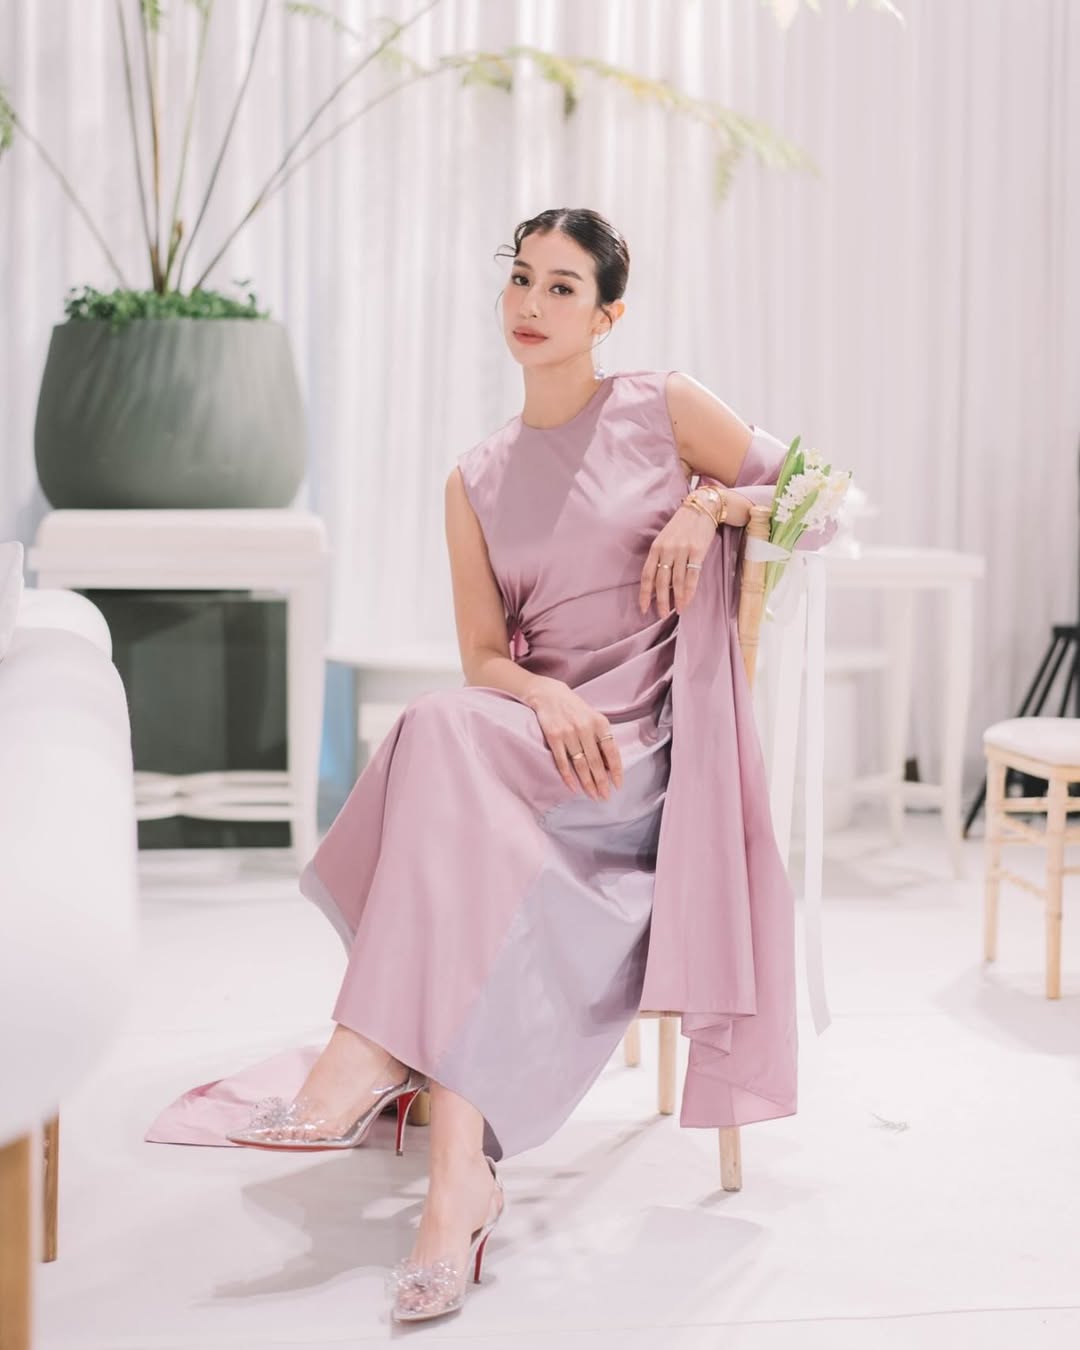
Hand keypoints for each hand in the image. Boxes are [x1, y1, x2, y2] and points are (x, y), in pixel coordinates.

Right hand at [523, 677, 622, 799]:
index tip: (618, 785)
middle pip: (596, 762)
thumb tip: (609, 765)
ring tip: (593, 796)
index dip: (616, 770)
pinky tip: (574, 788)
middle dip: (601, 782)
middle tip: (605, 797)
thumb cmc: (575, 709)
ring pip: (580, 764)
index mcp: (600, 723)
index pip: (612, 751)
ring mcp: (568, 733)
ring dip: (587, 783)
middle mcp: (585, 728)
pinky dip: (568, 777)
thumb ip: (601, 738)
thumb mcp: (593, 718)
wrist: (549, 694)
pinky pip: (562, 762)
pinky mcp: (553, 737)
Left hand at [639, 502, 716, 618]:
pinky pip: (692, 576)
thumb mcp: (666, 538)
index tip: (644, 608)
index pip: (647, 574)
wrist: (703, 507)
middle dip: (660, 601)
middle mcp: (667, 549)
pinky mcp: (697, 551)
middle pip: (660, 581)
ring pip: (676, 581)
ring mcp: (682, 550)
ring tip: (677, 611)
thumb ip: (661, 557)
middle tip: (661, 614)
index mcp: (656, 547)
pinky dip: (689, 591)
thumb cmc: (683, 525)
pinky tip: (687, 601)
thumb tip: (660, 583)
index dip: (645, 593)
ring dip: (676, 599)